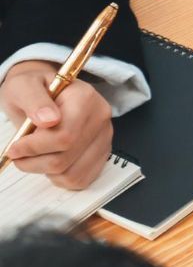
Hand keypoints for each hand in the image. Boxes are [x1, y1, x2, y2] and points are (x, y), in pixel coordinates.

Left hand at [0, 62, 113, 189]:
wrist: (47, 91)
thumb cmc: (34, 88)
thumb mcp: (23, 87)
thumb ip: (34, 100)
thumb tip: (48, 119)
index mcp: (85, 98)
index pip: (63, 137)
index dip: (33, 148)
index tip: (14, 148)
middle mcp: (100, 118)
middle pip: (65, 158)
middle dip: (34, 161)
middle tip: (19, 152)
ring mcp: (104, 138)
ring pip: (71, 174)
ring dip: (44, 170)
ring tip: (36, 154)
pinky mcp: (103, 154)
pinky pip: (80, 180)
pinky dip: (59, 177)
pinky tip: (51, 160)